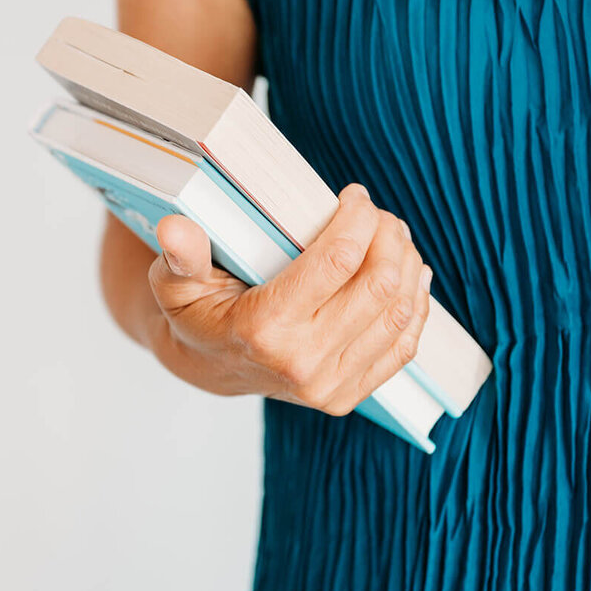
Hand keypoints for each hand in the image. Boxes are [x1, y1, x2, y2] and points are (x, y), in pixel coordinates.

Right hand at [146, 183, 432, 415]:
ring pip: (397, 313)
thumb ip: (180, 255)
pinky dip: (415, 306)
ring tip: (395, 238)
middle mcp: (302, 363)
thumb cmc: (197, 314)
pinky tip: (412, 275)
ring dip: (407, 265)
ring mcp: (328, 386)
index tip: (356, 195)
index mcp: (264, 329)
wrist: (209, 367)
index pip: (337, 261)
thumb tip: (175, 229)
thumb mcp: (176, 281)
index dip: (358, 219)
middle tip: (380, 215)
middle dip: (389, 237)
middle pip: (377, 284)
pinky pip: (402, 347)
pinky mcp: (347, 395)